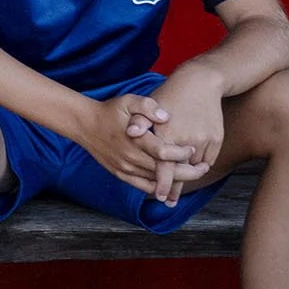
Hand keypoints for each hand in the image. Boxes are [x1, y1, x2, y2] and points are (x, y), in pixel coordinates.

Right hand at [68, 91, 201, 197]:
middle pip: (165, 171)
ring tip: (192, 175)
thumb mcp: (128, 101)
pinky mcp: (120, 174)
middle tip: (203, 168)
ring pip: (156, 181)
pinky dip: (159, 187)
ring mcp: (125, 168)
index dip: (182, 153)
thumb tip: (166, 116)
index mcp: (135, 140)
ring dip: (176, 181)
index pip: (165, 152)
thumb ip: (148, 106)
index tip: (193, 149)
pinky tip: (171, 184)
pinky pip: (143, 186)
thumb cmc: (110, 111)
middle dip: (188, 171)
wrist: (84, 124)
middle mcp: (130, 157)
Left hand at [133, 71, 227, 203]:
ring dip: (188, 177)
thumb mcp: (148, 104)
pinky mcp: (216, 139)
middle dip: (176, 188)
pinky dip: (200, 165)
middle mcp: (188, 140)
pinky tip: (192, 170)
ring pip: (196, 166)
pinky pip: (208, 159)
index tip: (161, 197)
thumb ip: (139, 121)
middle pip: (183, 171)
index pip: (165, 167)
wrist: (200, 82)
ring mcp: (205, 140)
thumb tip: (130, 133)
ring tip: (177, 189)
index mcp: (168, 134)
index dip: (163, 184)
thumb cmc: (169, 94)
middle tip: (170, 200)